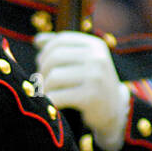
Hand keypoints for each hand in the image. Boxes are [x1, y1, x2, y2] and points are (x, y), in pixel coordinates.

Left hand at [35, 31, 130, 150]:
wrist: (113, 110)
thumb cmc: (91, 82)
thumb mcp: (82, 61)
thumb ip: (61, 48)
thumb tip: (38, 40)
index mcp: (95, 45)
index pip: (61, 41)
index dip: (45, 52)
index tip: (42, 64)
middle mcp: (98, 58)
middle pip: (54, 58)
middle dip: (43, 71)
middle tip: (43, 82)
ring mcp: (96, 76)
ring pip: (53, 77)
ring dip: (45, 87)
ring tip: (49, 92)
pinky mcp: (91, 96)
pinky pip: (57, 96)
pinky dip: (49, 100)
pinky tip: (53, 103)